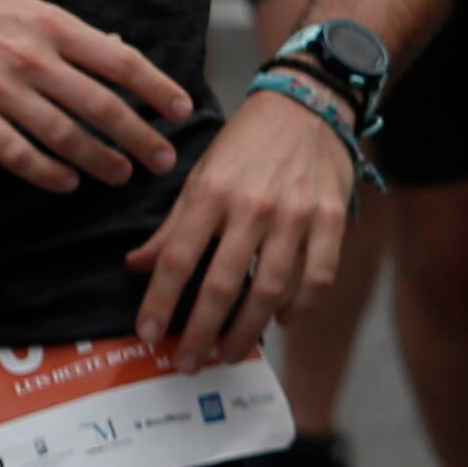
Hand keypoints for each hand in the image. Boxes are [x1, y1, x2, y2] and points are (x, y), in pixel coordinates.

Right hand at [0, 0, 193, 193]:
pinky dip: (46, 173)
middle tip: (162, 160)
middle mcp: (32, 56)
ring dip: (99, 160)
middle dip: (138, 137)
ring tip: (121, 175)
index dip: (155, 88)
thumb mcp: (28, 8)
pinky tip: (67, 183)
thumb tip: (119, 48)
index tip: (181, 110)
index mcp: (53, 25)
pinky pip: (16, 153)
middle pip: (100, 106)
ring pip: (63, 135)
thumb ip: (72, 35)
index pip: (119, 61)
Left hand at [125, 81, 352, 363]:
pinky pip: (317, 277)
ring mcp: (295, 215)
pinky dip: (301, 307)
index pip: (177, 258)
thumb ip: (172, 223)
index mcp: (212, 191)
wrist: (307, 102)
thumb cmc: (248, 141)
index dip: (160, 303)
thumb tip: (137, 265)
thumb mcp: (201, 173)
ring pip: (270, 291)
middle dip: (201, 333)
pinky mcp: (330, 218)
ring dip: (247, 332)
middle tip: (189, 363)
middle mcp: (253, 206)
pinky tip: (284, 320)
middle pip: (222, 285)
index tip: (148, 336)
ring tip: (229, 354)